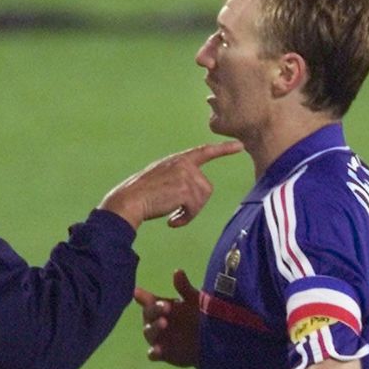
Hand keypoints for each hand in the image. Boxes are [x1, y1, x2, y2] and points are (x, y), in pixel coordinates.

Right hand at [99, 141, 242, 228]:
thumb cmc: (141, 194)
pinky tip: (172, 221)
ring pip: (202, 199)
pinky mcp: (185, 189)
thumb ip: (179, 178)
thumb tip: (195, 194)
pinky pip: (195, 208)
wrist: (129, 200)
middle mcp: (183, 164)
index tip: (239, 146)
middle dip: (196, 203)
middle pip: (206, 188)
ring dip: (189, 212)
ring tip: (173, 216)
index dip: (223, 149)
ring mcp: (185, 175)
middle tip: (178, 212)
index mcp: (177, 160)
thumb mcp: (161, 177)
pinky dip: (185, 218)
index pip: (204, 151)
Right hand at [133, 269, 199, 367]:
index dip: (144, 297)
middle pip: (148, 314)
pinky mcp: (162, 354)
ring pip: (149, 332)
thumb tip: (177, 271)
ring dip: (155, 327)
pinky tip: (158, 349)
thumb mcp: (194, 300)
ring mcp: (157, 338)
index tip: (141, 293)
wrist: (212, 342)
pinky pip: (153, 353)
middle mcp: (155, 321)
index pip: (147, 300)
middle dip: (155, 309)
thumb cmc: (199, 316)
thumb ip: (184, 288)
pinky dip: (154, 352)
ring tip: (164, 322)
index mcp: (159, 306)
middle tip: (166, 305)